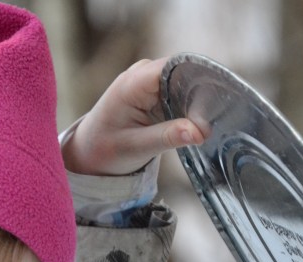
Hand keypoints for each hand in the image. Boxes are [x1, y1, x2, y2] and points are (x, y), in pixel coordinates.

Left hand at [61, 57, 206, 175]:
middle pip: (183, 71)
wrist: (87, 152)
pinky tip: (196, 120)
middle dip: (200, 93)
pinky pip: (178, 88)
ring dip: (196, 99)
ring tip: (207, 122)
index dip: (198, 80)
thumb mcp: (136, 148)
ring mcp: (147, 78)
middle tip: (214, 119)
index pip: (175, 67)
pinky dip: (188, 103)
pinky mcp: (153, 88)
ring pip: (183, 80)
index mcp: (133, 83)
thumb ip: (168, 137)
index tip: (215, 102)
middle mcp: (141, 73)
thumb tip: (201, 132)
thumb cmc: (105, 150)